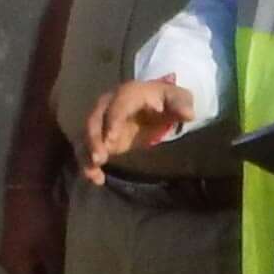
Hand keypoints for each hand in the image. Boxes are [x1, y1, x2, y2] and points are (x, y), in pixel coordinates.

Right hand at [0, 171, 66, 273]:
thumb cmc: (41, 221)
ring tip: (64, 273)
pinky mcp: (14, 242)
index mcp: (15, 267)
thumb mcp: (53, 249)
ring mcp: (10, 251)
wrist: (27, 190)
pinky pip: (27, 262)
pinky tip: (55, 258)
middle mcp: (8, 263)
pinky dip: (41, 265)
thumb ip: (56, 272)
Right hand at [78, 79, 193, 179]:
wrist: (153, 104)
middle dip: (93, 140)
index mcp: (127, 94)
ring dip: (87, 155)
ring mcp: (101, 122)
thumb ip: (182, 104)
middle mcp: (107, 105)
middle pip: (94, 121)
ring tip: (94, 174)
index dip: (113, 121)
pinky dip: (88, 164)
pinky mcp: (99, 138)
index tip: (111, 140)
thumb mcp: (178, 98)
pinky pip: (87, 149)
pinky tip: (96, 179)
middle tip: (99, 159)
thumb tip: (188, 114)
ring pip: (86, 136)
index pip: (117, 106)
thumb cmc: (165, 101)